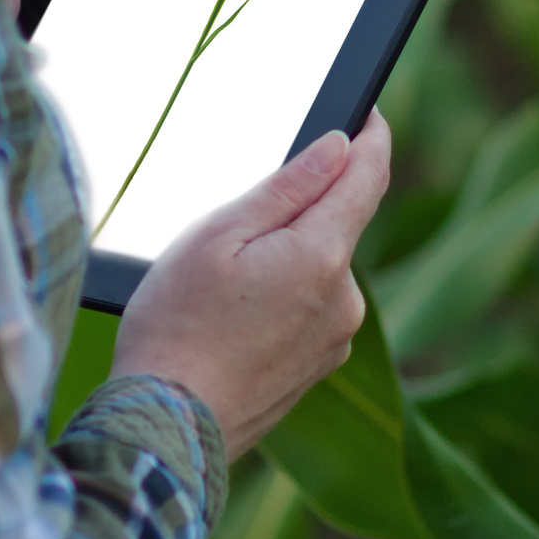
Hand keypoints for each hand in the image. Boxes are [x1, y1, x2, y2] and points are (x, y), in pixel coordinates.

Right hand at [111, 116, 392, 455]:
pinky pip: (309, 309)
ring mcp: (335, 339)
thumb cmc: (177, 325)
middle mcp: (345, 300)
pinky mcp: (318, 367)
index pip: (368, 176)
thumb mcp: (219, 236)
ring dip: (285, 259)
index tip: (365, 111)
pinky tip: (231, 320)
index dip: (370, 136)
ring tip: (219, 287)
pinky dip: (281, 298)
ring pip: (320, 269)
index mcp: (322, 257)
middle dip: (300, 210)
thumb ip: (288, 187)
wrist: (168, 428)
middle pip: (338, 224)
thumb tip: (340, 146)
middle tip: (234, 224)